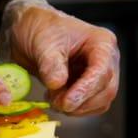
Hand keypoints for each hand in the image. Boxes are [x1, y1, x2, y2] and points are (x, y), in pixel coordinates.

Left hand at [0, 0, 118, 115]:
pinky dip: (74, 109)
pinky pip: (90, 106)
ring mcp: (100, 74)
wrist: (31, 31)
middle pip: (106, 90)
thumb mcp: (43, 42)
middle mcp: (106, 59)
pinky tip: (56, 98)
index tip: (67, 102)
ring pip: (100, 102)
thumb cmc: (41, 29)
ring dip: (77, 108)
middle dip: (81, 102)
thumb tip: (57, 83)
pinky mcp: (90, 87)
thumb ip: (51, 63)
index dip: (86, 90)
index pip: (102, 71)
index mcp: (102, 43)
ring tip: (53, 98)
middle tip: (56, 102)